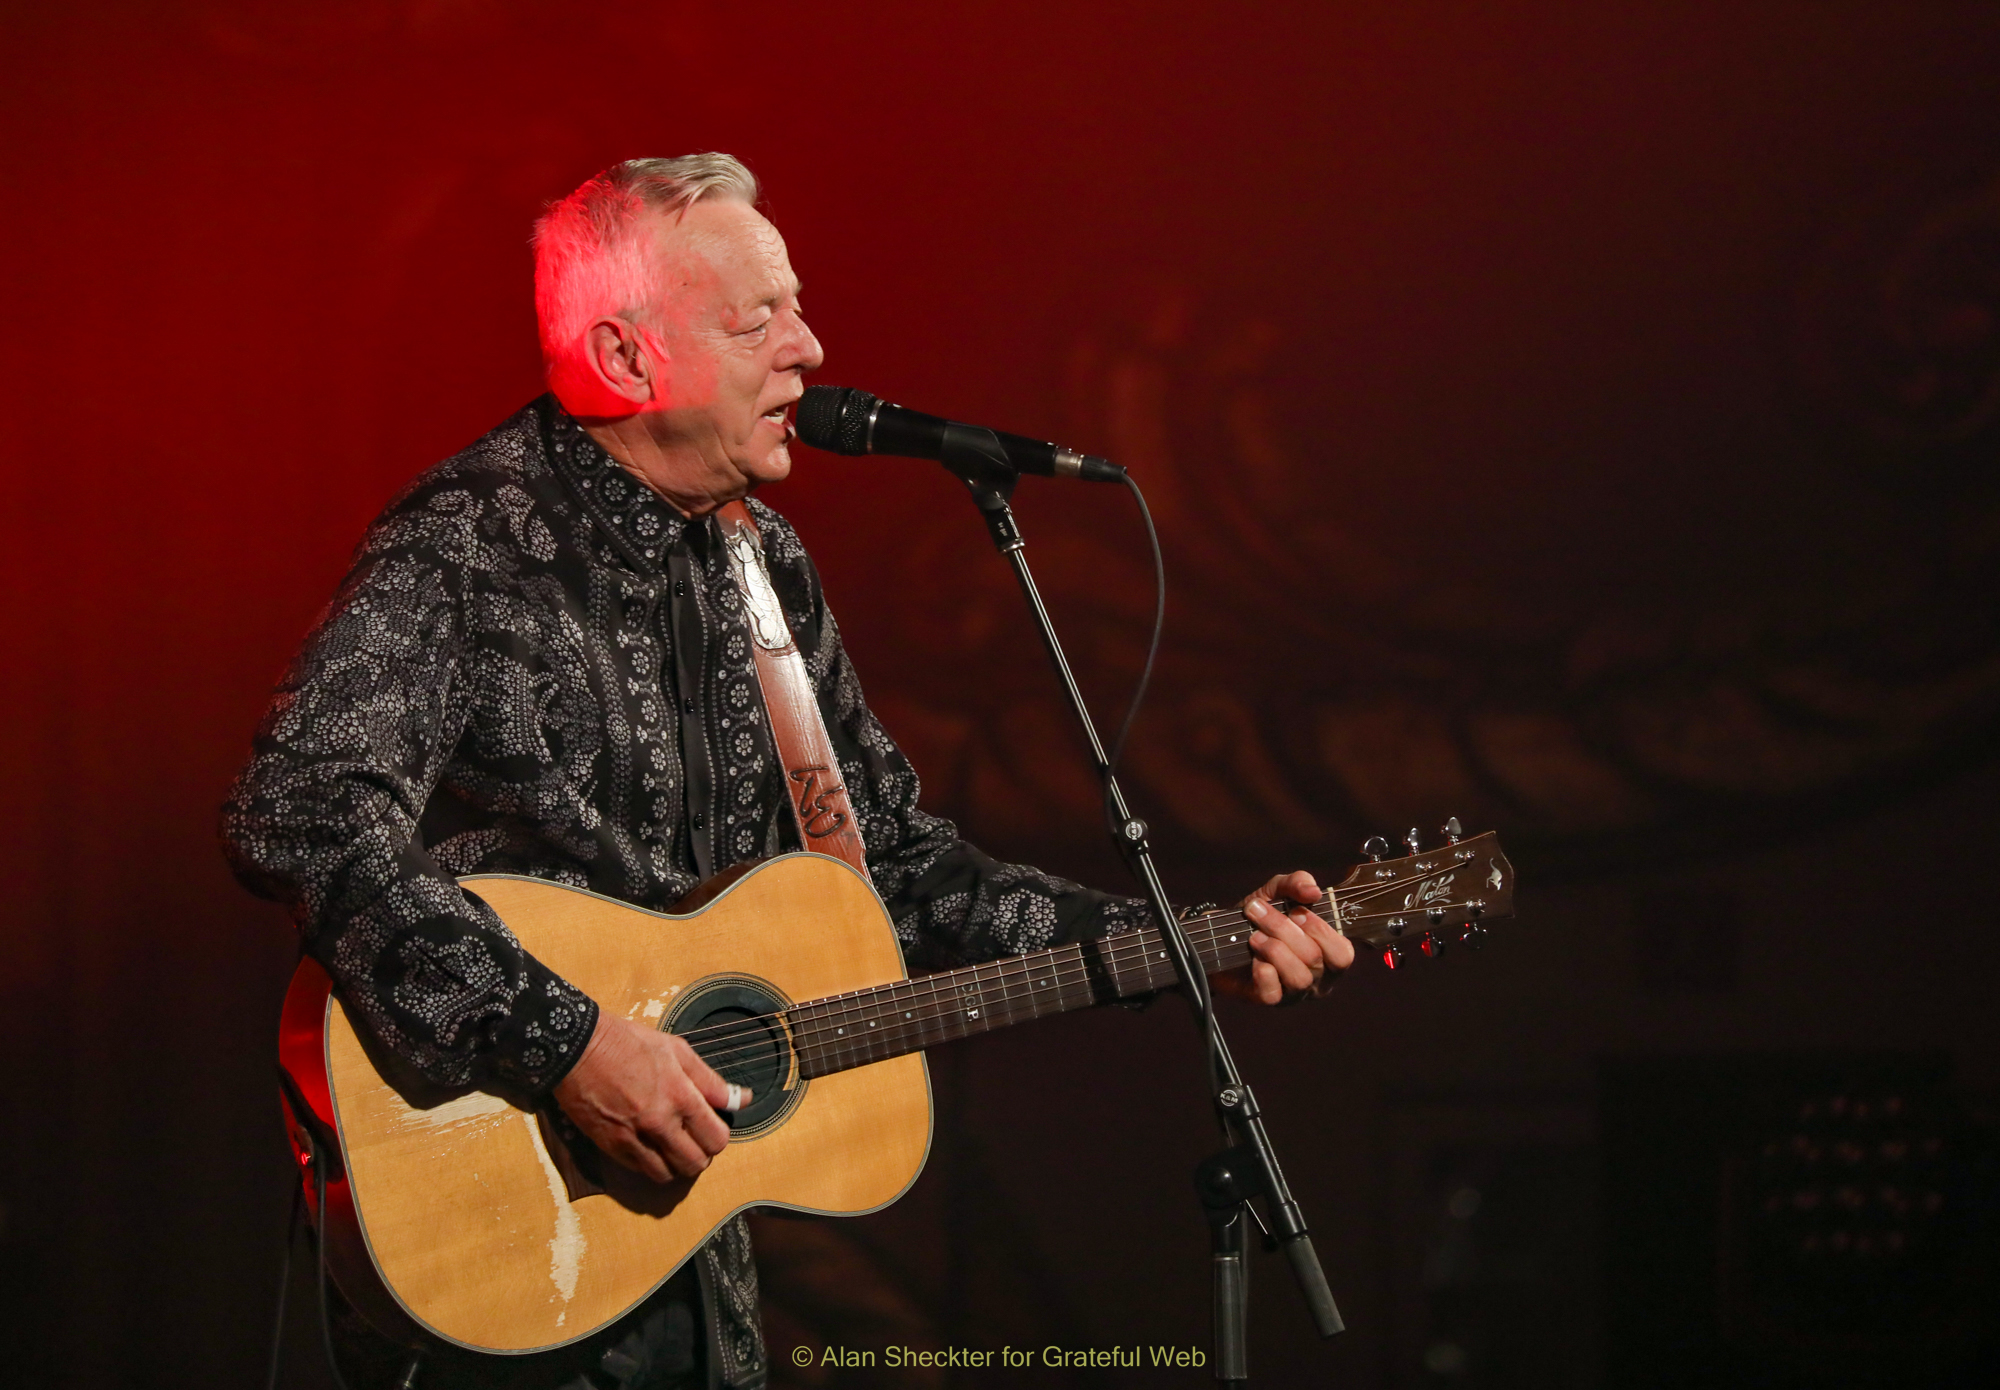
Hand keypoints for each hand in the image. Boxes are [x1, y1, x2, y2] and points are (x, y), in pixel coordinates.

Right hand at [551, 1013, 748, 1182]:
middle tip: (694, 1138)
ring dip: (677, 1164)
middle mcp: (659, 1123)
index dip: (719, 1135)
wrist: (578, 1048)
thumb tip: (742, 1099)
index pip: (717, 1138)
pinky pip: (641, 1171)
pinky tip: (651, 1146)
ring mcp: (633, 1139)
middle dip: (702, 1154)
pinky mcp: (611, 1147)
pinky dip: (652, 1164)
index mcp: (680, 1096)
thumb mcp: (677, 1050)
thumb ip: (710, 1080)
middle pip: (697, 1164)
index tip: (712, 1126)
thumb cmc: (629, 1043)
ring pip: (669, 1174)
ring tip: (673, 1145)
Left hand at [1215, 869, 1354, 1005]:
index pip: (1342, 953)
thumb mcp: (1277, 892)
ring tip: (1254, 936)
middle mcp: (1316, 978)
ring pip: (1298, 978)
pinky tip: (1253, 957)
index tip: (1295, 911)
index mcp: (1328, 955)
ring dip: (1273, 949)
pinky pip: (1273, 994)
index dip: (1320, 930)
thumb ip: (1297, 883)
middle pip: (1314, 959)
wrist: (1221, 936)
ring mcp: (1294, 993)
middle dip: (1283, 929)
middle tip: (1258, 912)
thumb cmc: (1260, 917)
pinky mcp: (1268, 1000)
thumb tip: (1313, 891)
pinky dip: (1263, 972)